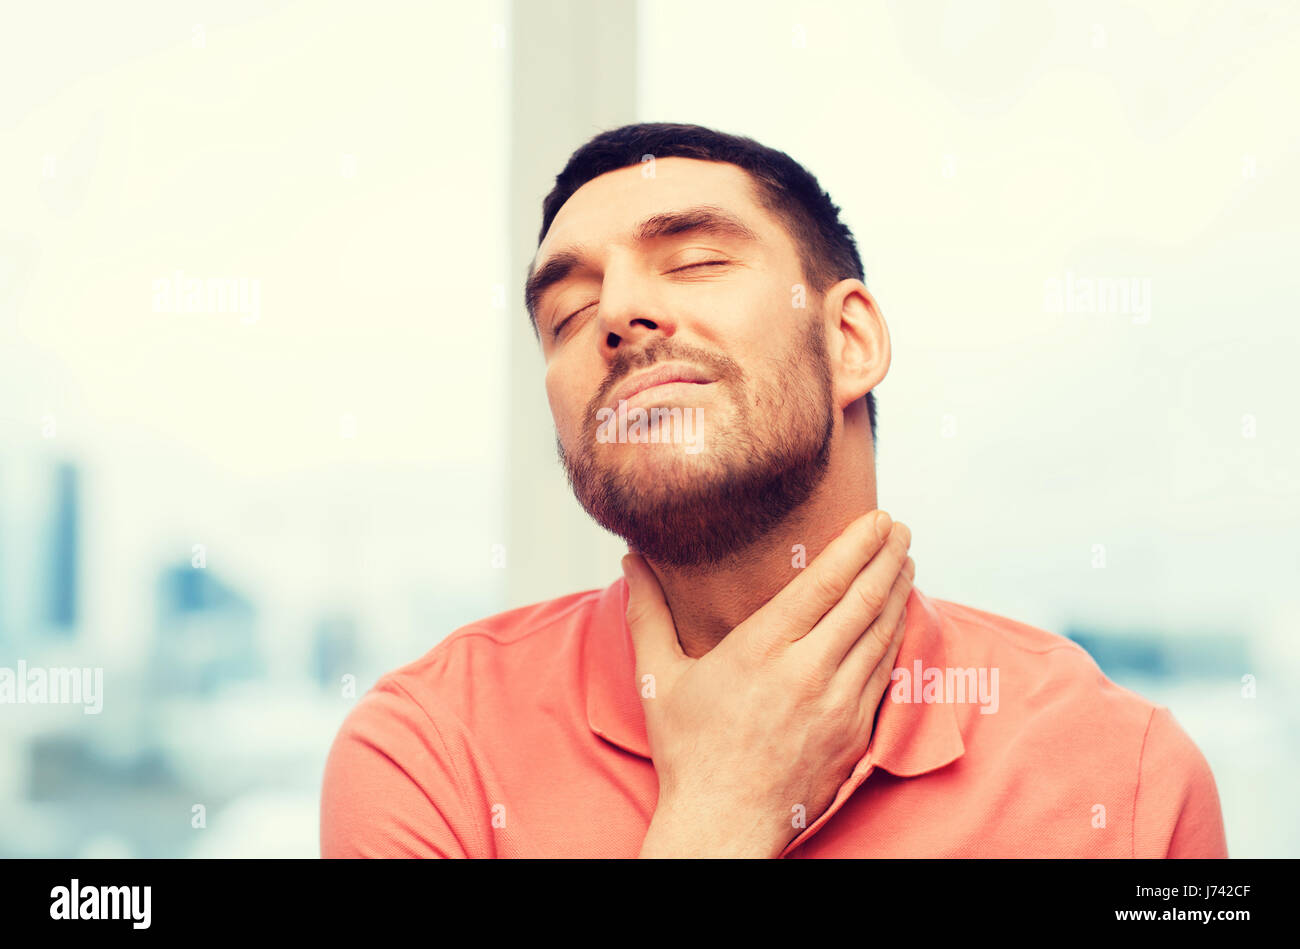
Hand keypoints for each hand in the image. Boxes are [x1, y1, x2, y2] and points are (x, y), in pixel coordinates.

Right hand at [625, 510, 913, 857]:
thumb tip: (631, 561)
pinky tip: (897, 618)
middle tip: (899, 529)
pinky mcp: (854, 733)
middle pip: (863, 601)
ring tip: (905, 563)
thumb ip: (647, 612)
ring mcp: (838, 706)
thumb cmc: (689, 752)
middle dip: (887, 558)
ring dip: (897, 593)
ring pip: (882, 635)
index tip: (877, 519)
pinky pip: (885, 673)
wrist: (723, 827)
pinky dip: (895, 637)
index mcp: (761, 650)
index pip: (824, 583)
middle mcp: (807, 673)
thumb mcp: (657, 677)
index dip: (857, 546)